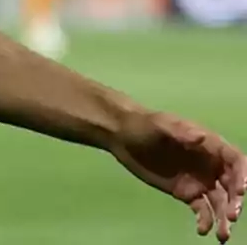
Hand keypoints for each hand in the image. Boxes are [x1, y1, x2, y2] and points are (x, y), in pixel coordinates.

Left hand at [110, 111, 246, 241]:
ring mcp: (199, 181)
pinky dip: (205, 220)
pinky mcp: (186, 193)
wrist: (122, 136)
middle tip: (230, 216)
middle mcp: (210, 165)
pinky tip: (202, 230)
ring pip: (220, 202)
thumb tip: (200, 136)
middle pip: (232, 186)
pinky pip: (202, 210)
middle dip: (235, 202)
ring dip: (224, 218)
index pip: (236, 161)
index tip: (241, 192)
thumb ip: (181, 131)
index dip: (243, 176)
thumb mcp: (161, 124)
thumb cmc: (144, 124)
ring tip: (222, 236)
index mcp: (210, 146)